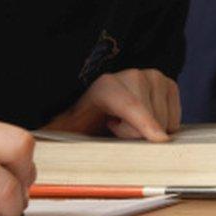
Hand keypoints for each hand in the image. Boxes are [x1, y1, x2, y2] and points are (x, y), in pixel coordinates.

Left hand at [42, 69, 180, 141]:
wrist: (99, 105)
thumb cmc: (83, 121)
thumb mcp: (67, 129)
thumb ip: (58, 133)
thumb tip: (40, 136)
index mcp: (105, 87)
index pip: (129, 106)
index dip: (143, 123)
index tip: (158, 140)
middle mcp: (130, 75)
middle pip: (151, 120)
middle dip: (137, 135)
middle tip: (114, 129)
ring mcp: (151, 76)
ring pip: (165, 121)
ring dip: (149, 130)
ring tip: (128, 121)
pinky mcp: (167, 83)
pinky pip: (175, 118)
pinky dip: (163, 124)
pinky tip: (143, 117)